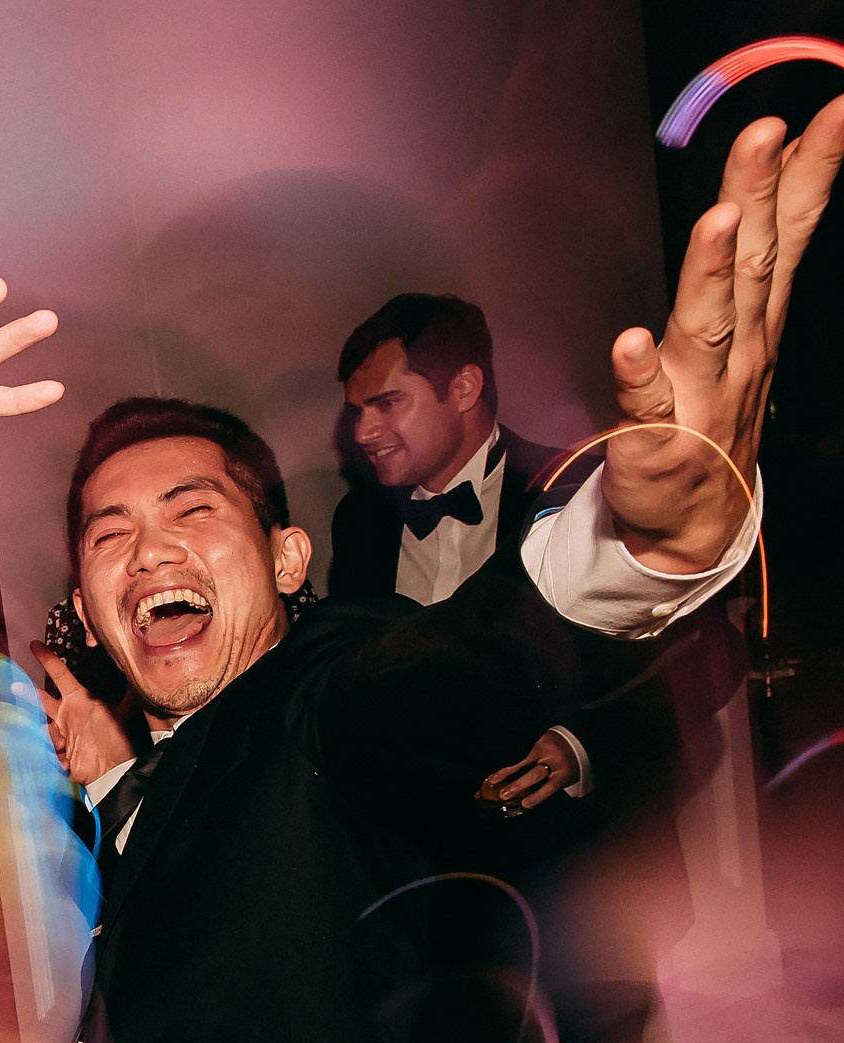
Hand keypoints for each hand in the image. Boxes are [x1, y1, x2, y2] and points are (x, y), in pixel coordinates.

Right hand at [31, 643, 134, 787]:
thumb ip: (129, 692)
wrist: (114, 772)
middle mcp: (66, 715)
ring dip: (51, 737)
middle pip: (41, 700)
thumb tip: (137, 671)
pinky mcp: (56, 752)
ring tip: (63, 746)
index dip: (48, 660)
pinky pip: (48, 751)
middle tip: (15, 685)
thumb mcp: (124, 712)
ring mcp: (60, 733)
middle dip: (28, 693)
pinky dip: (56, 757)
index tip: (35, 645)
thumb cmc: (118, 741)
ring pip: (43, 729)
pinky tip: (69, 762)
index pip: (60, 676)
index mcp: (78, 701)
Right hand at [482, 729, 579, 811]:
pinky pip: (520, 760)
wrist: (577, 740)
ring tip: (494, 783)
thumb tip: (526, 800)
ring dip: (507, 776)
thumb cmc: (570, 765)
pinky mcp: (537, 746)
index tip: (525, 804)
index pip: (550, 786)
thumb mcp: (566, 778)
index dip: (537, 796)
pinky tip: (496, 776)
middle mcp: (554, 763)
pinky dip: (508, 769)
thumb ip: (550, 786)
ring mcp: (544, 753)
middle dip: (518, 785)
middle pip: (535, 775)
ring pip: (524, 766)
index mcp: (564, 774)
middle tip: (504, 795)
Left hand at [603, 96, 843, 570]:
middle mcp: (739, 347)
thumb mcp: (749, 328)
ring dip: (712, 273)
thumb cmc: (715, 410)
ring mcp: (700, 392)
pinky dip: (638, 375)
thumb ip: (759, 256)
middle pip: (751, 262)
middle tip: (766, 131)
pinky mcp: (655, 437)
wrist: (694, 521)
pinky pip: (645, 404)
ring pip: (708, 325)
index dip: (810, 170)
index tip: (831, 110)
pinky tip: (629, 344)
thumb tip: (770, 178)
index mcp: (759, 317)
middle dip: (759, 195)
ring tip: (718, 221)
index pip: (788, 232)